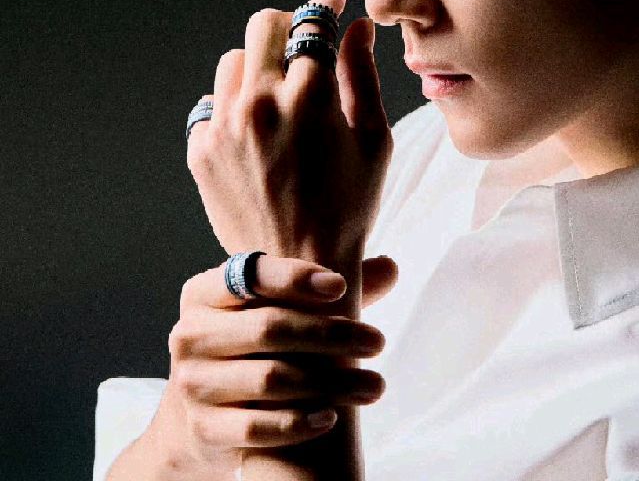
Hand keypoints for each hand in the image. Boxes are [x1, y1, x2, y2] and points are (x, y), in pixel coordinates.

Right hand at [155, 255, 393, 474]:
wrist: (205, 411)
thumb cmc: (255, 344)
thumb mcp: (279, 307)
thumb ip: (327, 288)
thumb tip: (390, 268)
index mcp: (204, 293)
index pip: (251, 274)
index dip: (296, 278)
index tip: (341, 287)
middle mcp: (189, 334)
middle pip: (270, 329)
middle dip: (332, 335)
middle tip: (378, 342)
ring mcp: (192, 384)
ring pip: (270, 380)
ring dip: (331, 383)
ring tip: (375, 385)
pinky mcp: (202, 429)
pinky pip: (255, 427)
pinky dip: (297, 422)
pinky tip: (332, 417)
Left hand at [186, 0, 392, 262]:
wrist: (300, 268)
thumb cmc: (351, 204)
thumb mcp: (374, 138)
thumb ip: (363, 75)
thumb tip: (357, 27)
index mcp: (310, 96)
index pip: (312, 22)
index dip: (325, 5)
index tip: (332, 2)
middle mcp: (260, 103)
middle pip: (265, 26)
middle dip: (290, 23)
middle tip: (306, 40)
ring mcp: (225, 127)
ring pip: (234, 59)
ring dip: (260, 61)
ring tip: (281, 86)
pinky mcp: (202, 151)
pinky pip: (212, 101)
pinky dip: (234, 100)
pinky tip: (257, 122)